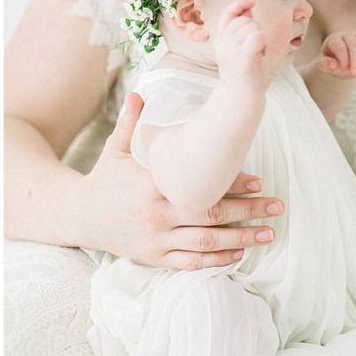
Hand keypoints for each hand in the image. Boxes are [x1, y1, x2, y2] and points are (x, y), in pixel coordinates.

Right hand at [77, 93, 283, 267]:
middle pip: (213, 217)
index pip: (202, 187)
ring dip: (241, 239)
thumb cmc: (104, 177)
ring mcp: (157, 240)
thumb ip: (134, 122)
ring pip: (207, 243)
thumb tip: (141, 91)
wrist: (78, 215)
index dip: (233, 185)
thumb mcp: (117, 147)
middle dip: (249, 213)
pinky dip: (216, 260)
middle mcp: (158, 215)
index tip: (259, 181)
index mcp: (153, 185)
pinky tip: (238, 254)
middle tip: (277, 207)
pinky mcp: (154, 258)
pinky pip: (191, 263)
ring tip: (268, 233)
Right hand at [214, 0, 265, 85]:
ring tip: (258, 54)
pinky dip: (264, 43)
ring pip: (252, 28)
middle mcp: (223, 44)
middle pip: (244, 22)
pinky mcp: (243, 58)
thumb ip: (242, 28)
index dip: (239, 5)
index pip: (228, 15)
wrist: (241, 96)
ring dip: (261, 38)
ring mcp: (232, 51)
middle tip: (256, 49)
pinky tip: (262, 55)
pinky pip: (257, 36)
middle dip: (255, 30)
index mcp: (221, 40)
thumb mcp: (239, 47)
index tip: (252, 1)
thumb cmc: (244, 71)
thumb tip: (248, 9)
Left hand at [316, 31, 355, 78]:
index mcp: (334, 40)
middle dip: (355, 58)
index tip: (344, 70)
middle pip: (353, 42)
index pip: (339, 45)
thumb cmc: (332, 63)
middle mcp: (348, 36)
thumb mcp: (324, 65)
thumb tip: (333, 65)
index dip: (343, 57)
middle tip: (355, 73)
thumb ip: (325, 65)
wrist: (341, 62)